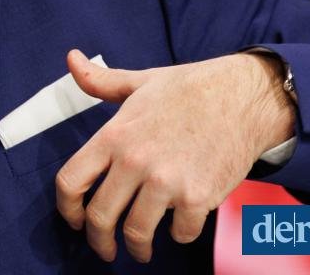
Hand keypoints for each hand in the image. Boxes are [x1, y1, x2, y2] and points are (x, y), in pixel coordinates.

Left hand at [55, 50, 293, 263]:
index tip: (75, 220)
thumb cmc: (189, 88)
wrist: (242, 96)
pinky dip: (179, 235)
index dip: (66, 208)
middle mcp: (135, 161)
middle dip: (99, 241)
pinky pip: (180, 233)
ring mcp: (166, 182)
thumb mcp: (139, 82)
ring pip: (136, 232)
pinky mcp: (198, 197)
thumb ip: (101, 81)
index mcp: (114, 135)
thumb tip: (71, 58)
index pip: (71, 181)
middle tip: (105, 248)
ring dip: (136, 248)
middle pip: (100, 216)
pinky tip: (179, 226)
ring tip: (139, 250)